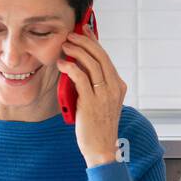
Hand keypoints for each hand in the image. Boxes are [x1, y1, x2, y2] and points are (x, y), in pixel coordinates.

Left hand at [55, 22, 126, 167]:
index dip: (94, 42)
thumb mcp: (101, 103)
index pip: (106, 58)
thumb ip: (94, 86)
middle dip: (85, 41)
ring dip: (77, 51)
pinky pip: (81, 78)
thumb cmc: (97, 127)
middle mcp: (114, 88)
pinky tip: (62, 64)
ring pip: (92, 64)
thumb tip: (78, 68)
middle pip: (101, 56)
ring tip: (65, 45)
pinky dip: (70, 67)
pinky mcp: (92, 102)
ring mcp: (104, 95)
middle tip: (71, 34)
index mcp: (118, 86)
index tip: (84, 32)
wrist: (101, 148)